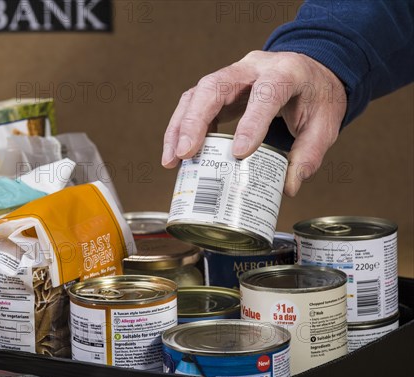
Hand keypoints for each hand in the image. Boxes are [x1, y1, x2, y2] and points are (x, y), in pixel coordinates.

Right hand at [161, 50, 346, 196]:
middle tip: (185, 153)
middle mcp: (252, 68)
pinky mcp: (218, 89)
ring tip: (172, 159)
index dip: (250, 122)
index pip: (266, 93)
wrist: (309, 71)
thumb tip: (287, 187)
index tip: (239, 154)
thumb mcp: (325, 124)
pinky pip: (192, 104)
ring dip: (179, 128)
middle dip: (195, 121)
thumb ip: (308, 154)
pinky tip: (178, 154)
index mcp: (285, 73)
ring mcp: (231, 75)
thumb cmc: (315, 96)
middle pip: (214, 86)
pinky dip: (181, 130)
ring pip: (196, 94)